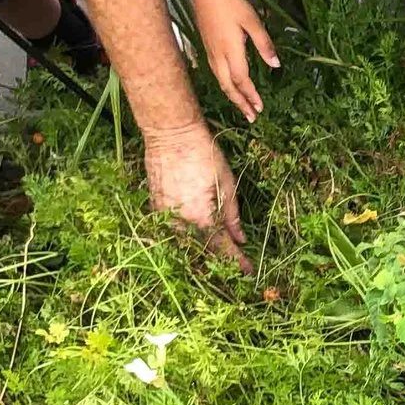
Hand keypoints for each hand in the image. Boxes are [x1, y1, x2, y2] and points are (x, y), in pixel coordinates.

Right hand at [145, 122, 248, 264]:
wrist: (170, 132)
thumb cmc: (202, 152)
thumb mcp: (226, 183)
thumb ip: (232, 215)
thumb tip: (241, 239)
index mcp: (201, 217)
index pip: (223, 249)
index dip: (238, 263)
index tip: (249, 271)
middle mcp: (180, 222)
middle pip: (203, 253)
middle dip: (220, 263)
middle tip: (236, 269)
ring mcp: (164, 216)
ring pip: (186, 246)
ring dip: (202, 254)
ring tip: (218, 261)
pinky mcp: (155, 208)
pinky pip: (172, 232)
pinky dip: (187, 240)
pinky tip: (198, 242)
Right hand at [189, 0, 278, 120]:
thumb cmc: (230, 1)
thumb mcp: (252, 20)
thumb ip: (264, 43)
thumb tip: (276, 65)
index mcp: (230, 49)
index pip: (241, 80)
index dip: (250, 96)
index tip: (260, 108)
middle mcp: (218, 54)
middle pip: (228, 86)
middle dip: (240, 103)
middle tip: (251, 117)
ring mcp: (210, 51)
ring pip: (220, 81)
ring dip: (232, 96)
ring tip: (243, 107)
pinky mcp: (207, 46)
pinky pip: (216, 72)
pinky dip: (225, 84)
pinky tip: (231, 86)